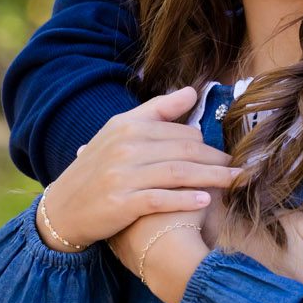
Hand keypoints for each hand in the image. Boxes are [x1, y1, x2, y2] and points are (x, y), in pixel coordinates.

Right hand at [40, 89, 242, 248]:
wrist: (62, 210)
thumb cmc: (96, 170)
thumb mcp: (119, 133)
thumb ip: (157, 111)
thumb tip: (193, 91)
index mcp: (126, 125)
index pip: (179, 130)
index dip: (206, 143)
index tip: (227, 152)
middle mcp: (124, 146)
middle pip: (184, 150)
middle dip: (216, 159)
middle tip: (239, 167)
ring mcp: (122, 175)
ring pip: (179, 173)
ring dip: (213, 178)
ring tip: (236, 181)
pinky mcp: (122, 203)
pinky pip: (161, 199)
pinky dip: (185, 200)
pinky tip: (206, 202)